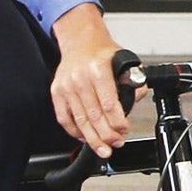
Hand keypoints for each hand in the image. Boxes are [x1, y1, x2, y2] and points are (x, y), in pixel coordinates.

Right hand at [49, 3, 140, 157]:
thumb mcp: (125, 61)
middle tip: (116, 143)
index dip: (118, 123)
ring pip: (80, 121)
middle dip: (107, 135)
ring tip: (103, 149)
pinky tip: (85, 138)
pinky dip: (75, 132)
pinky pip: (64, 118)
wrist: (80, 41)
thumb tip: (134, 99)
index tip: (125, 129)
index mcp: (98, 69)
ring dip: (93, 139)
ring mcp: (66, 86)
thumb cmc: (103, 53)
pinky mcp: (57, 92)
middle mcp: (80, 78)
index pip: (109, 104)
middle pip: (95, 116)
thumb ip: (134, 81)